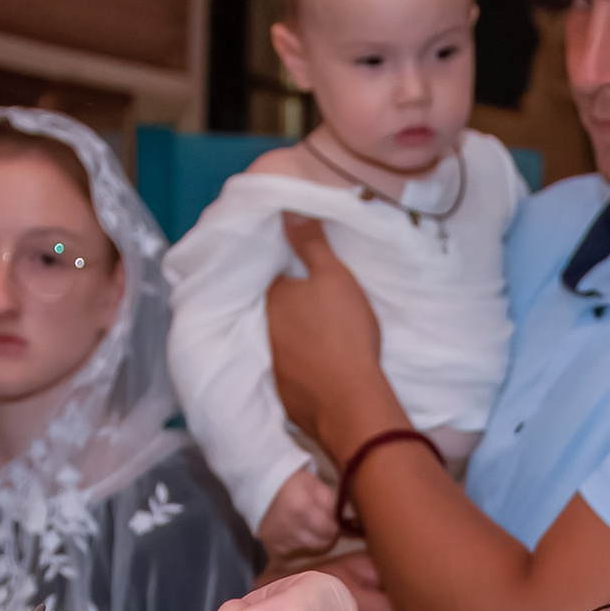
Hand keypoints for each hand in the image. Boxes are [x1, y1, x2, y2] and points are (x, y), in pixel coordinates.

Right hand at [256, 466, 340, 559]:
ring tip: (308, 527)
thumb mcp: (316, 486)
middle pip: (323, 545)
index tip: (333, 521)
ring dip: (314, 542)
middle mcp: (291, 530)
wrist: (260, 489)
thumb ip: (332, 505)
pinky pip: (297, 554)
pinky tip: (295, 533)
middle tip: (322, 525)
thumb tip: (344, 524)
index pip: (331, 531)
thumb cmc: (293, 485)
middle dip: (327, 536)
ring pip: (312, 551)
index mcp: (302, 510)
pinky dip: (300, 546)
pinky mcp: (275, 551)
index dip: (336, 527)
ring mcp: (282, 543)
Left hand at [267, 215, 401, 459]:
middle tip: (315, 310)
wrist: (349, 400)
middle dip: (289, 310)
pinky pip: (287, 374)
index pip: (273, 279)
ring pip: (278, 344)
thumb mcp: (334, 277)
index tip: (307, 280)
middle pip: (273, 313)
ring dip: (292, 341)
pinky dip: (298, 370)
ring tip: (316, 340)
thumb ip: (310, 243)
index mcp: (271, 299)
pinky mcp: (280, 395)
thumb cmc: (343, 332)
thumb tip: (286, 209)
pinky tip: (316, 370)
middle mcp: (260, 332)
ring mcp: (268, 367)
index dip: (291, 277)